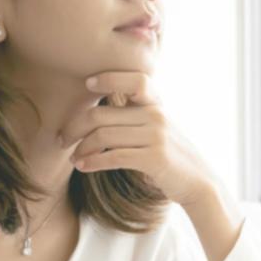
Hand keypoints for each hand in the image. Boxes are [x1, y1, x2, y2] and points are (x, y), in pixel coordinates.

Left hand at [58, 71, 219, 205]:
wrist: (199, 182)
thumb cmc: (171, 156)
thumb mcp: (157, 129)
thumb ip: (134, 117)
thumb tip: (97, 113)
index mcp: (155, 105)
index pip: (136, 80)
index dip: (110, 78)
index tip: (87, 83)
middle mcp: (156, 116)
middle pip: (102, 114)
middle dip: (75, 126)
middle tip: (62, 139)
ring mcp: (156, 137)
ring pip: (103, 136)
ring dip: (81, 149)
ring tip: (73, 159)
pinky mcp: (153, 158)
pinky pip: (113, 157)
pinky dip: (93, 162)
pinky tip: (83, 167)